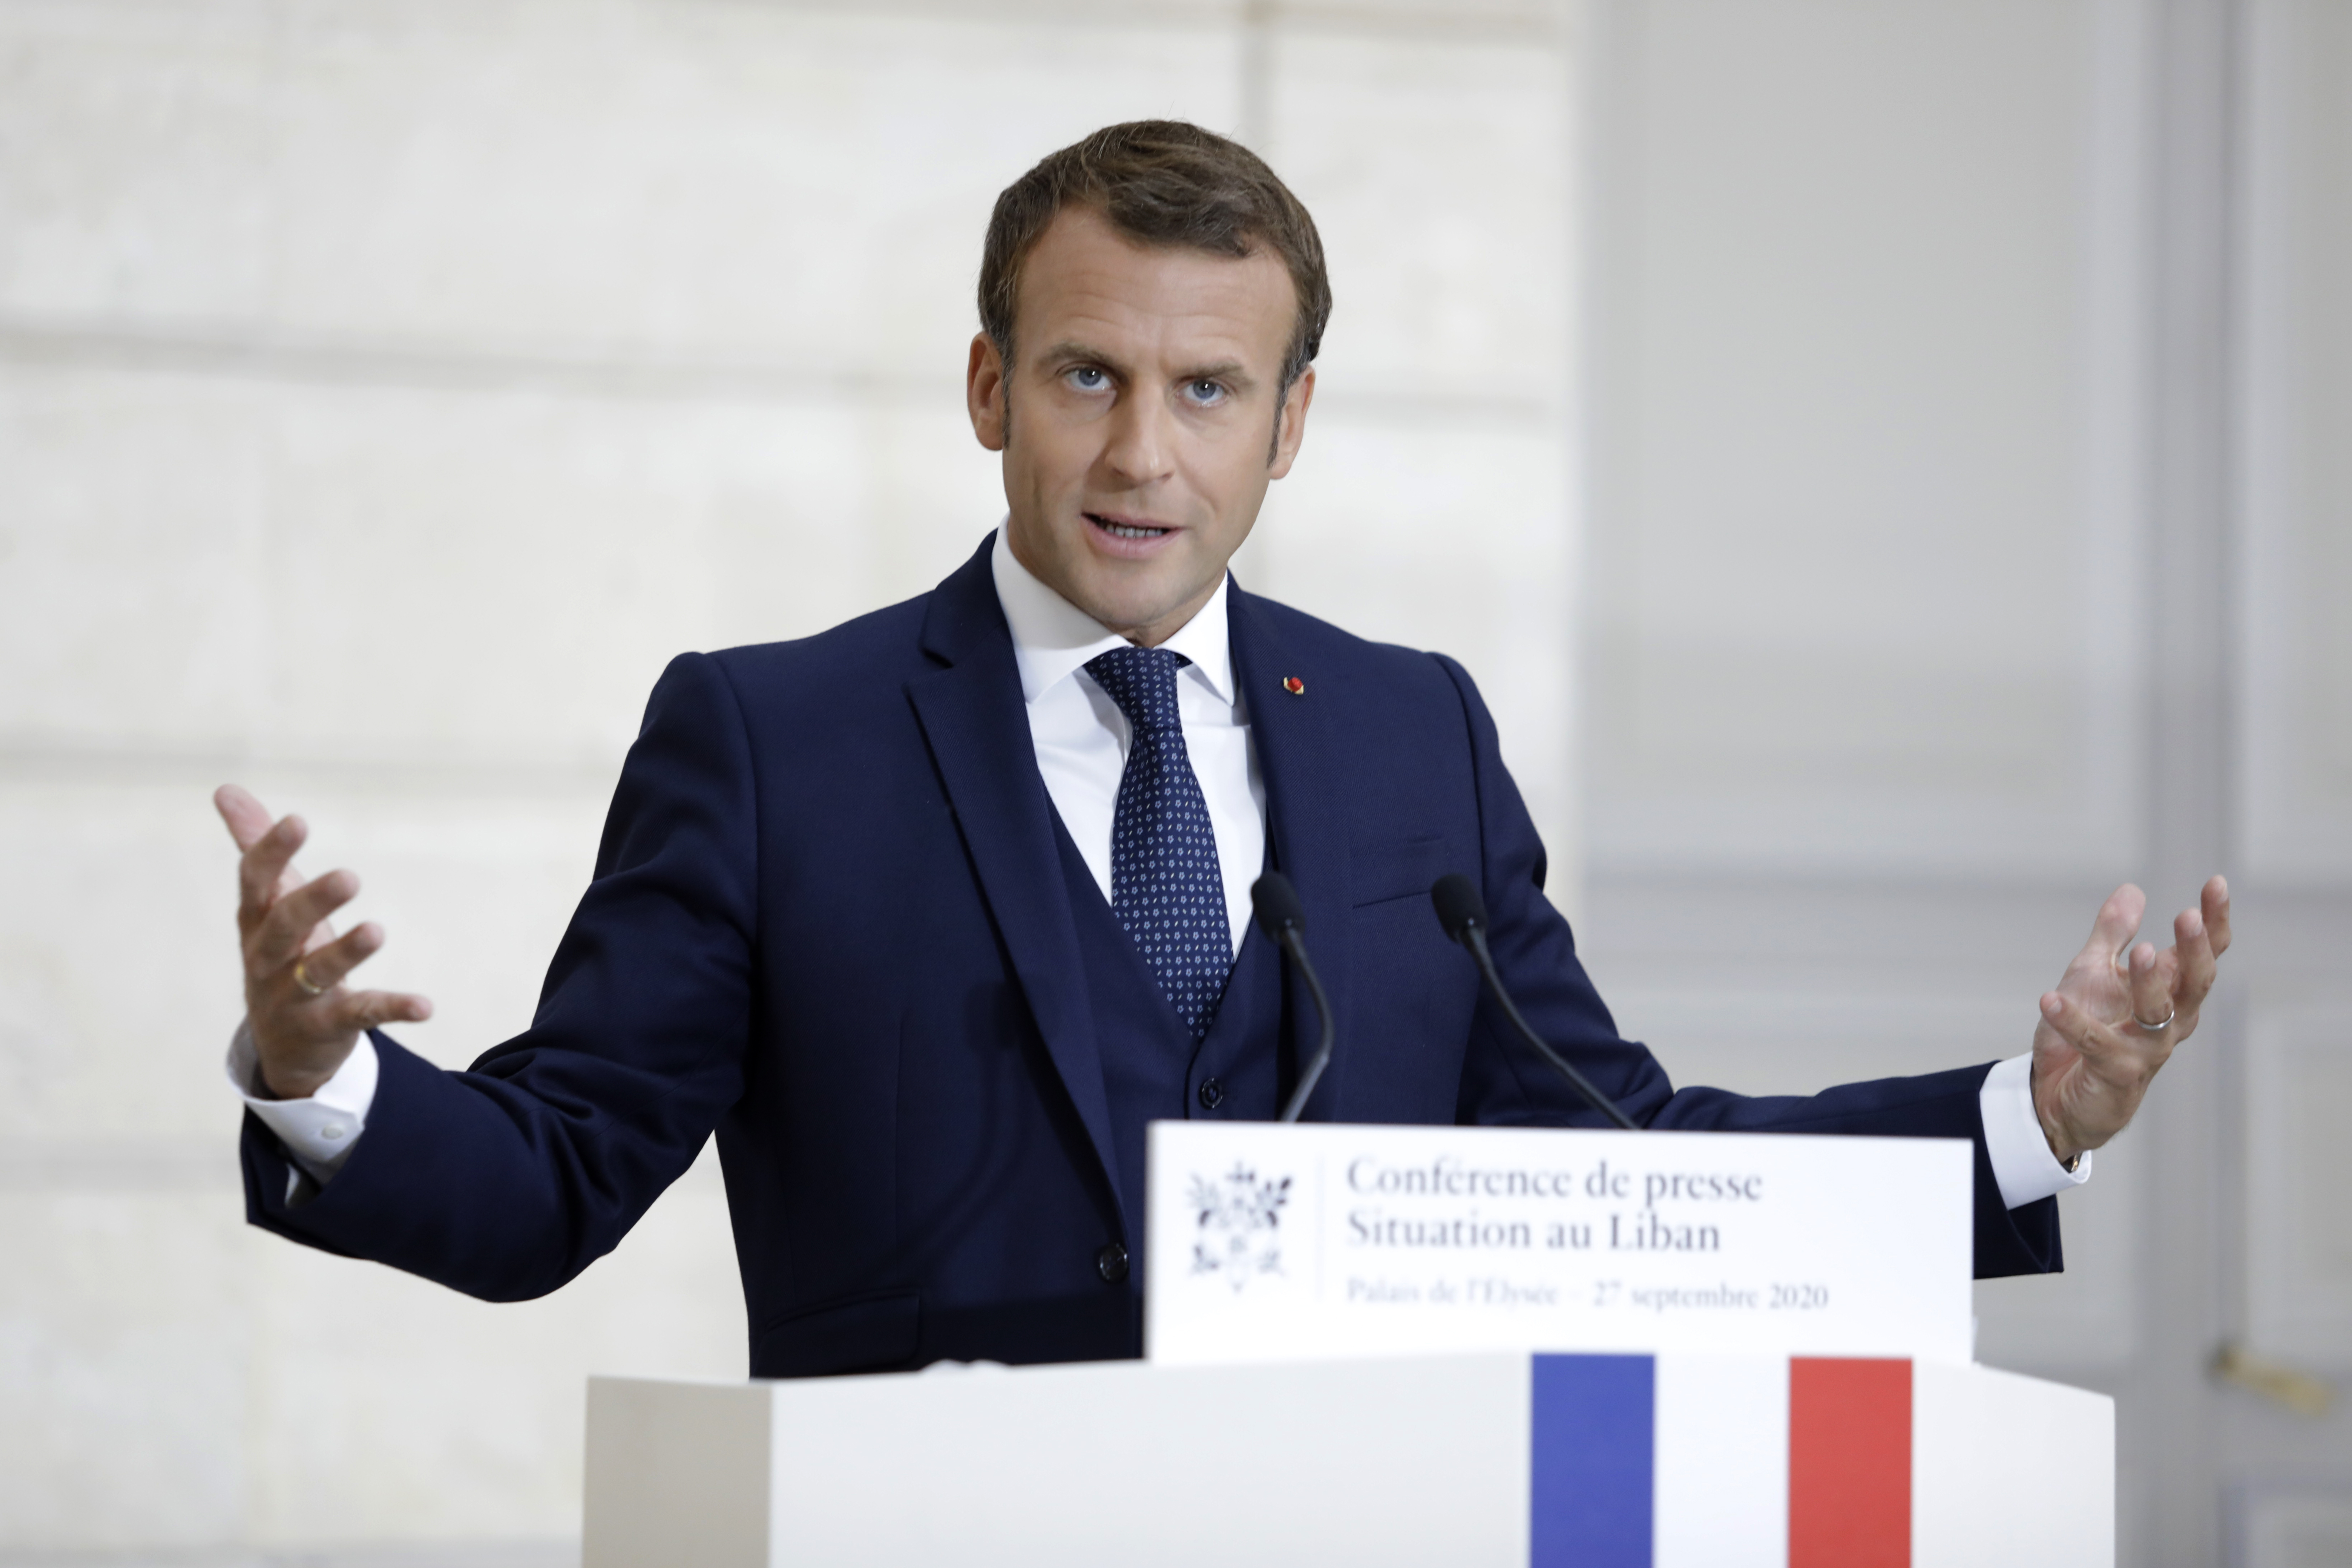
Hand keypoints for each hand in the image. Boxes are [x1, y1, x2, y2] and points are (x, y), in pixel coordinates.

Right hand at [216, 784, 431, 1098]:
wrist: (281, 1045)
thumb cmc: (279, 954)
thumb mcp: (267, 905)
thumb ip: (254, 848)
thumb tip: (225, 789)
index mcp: (256, 922)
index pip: (255, 883)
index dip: (271, 853)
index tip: (296, 822)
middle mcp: (268, 960)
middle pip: (284, 927)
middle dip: (312, 902)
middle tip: (349, 876)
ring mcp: (295, 996)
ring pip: (318, 972)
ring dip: (347, 952)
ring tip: (376, 930)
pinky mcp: (330, 1025)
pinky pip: (362, 1013)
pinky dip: (393, 1008)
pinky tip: (425, 1006)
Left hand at [2031, 876, 2230, 1162]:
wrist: (2058, 1096)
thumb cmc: (2087, 1030)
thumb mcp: (2093, 974)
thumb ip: (2112, 935)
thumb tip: (2132, 889)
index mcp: (2169, 995)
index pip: (2203, 956)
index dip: (2214, 923)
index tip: (2216, 884)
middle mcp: (2168, 1023)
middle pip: (2194, 984)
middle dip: (2194, 950)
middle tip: (2187, 917)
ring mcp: (2145, 1051)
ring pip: (2158, 1014)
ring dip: (2150, 982)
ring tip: (2141, 952)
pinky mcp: (2116, 1075)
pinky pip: (2096, 1044)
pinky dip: (2073, 1022)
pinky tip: (2049, 999)